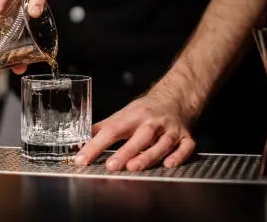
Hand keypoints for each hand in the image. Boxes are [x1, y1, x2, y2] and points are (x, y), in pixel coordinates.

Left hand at [74, 93, 195, 171]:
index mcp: (134, 116)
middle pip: (140, 136)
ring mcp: (171, 130)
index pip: (111, 130)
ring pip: (162, 143)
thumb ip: (103, 128)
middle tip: (111, 165)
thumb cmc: (145, 110)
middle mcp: (152, 123)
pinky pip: (185, 147)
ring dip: (148, 155)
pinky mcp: (186, 137)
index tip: (82, 158)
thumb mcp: (123, 115)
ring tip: (133, 168)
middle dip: (126, 151)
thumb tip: (80, 141)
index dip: (95, 145)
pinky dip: (179, 155)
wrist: (176, 98)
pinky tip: (169, 164)